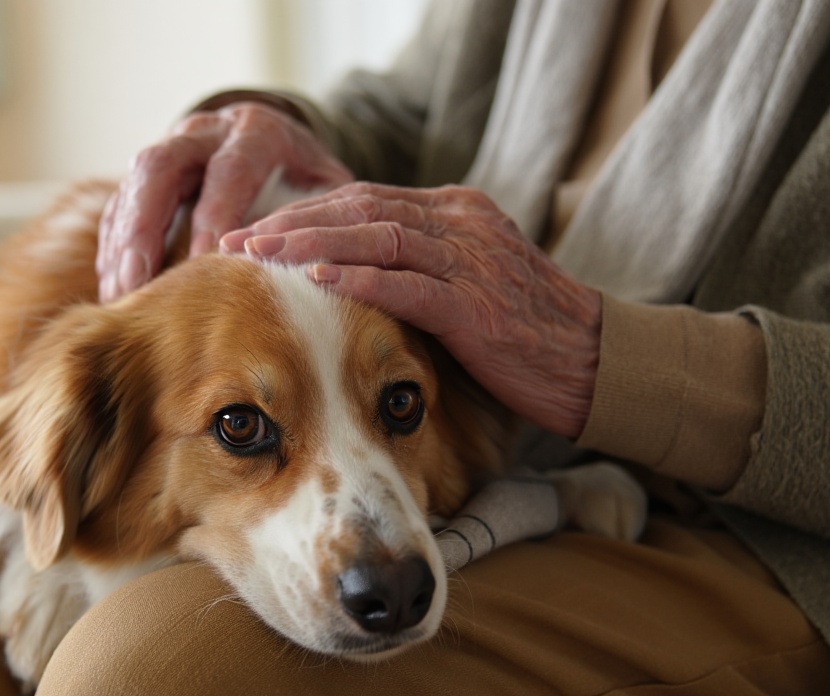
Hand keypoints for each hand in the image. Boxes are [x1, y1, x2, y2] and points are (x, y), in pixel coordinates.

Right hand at [96, 102, 351, 302]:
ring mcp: (170, 150)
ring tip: (118, 297)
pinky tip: (114, 289)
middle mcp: (205, 134)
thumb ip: (321, 217)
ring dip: (122, 245)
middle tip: (137, 282)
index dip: (215, 215)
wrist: (276, 141)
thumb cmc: (307, 175)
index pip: (230, 170)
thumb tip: (314, 265)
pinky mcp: (147, 176)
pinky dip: (114, 249)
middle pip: (161, 167)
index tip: (203, 263)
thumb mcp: (329, 187)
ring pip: (132, 187)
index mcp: (255, 132)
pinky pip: (119, 207)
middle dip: (145, 227)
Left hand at [220, 183, 601, 437]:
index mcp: (455, 213)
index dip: (304, 212)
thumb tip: (352, 277)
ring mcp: (470, 259)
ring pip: (375, 233)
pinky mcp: (476, 303)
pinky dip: (358, 276)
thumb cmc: (524, 332)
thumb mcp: (468, 285)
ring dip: (309, 242)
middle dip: (291, 222)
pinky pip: (407, 281)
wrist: (594, 362)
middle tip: (235, 238)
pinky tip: (316, 278)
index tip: (254, 230)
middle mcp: (460, 223)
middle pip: (359, 207)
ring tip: (257, 255)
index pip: (364, 199)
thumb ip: (418, 268)